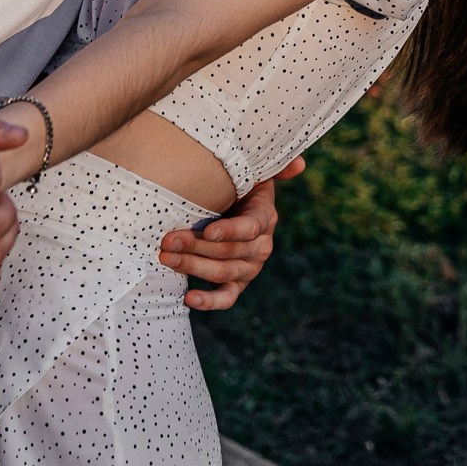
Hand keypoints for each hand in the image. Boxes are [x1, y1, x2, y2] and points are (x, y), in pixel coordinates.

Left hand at [159, 156, 299, 310]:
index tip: (208, 230)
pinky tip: (188, 298)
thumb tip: (300, 164)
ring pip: (222, 272)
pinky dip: (208, 301)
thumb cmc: (236, 185)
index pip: (251, 227)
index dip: (231, 230)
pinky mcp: (236, 284)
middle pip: (229, 251)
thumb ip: (275, 167)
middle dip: (196, 245)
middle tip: (168, 240)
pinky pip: (226, 297)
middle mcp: (261, 247)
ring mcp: (249, 268)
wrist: (230, 205)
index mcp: (266, 217)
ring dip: (192, 267)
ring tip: (166, 258)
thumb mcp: (253, 172)